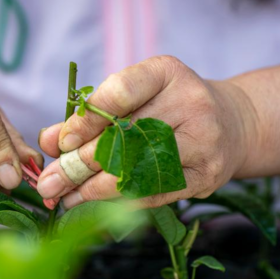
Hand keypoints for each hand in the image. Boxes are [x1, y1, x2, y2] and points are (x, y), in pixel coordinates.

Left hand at [37, 56, 258, 208]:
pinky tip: (92, 206)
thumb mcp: (134, 98)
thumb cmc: (169, 107)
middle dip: (79, 164)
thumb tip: (47, 141)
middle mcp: (190, 102)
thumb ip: (90, 116)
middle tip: (50, 183)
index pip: (121, 92)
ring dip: (94, 189)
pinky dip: (119, 203)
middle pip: (125, 138)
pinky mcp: (206, 175)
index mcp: (166, 73)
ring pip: (138, 170)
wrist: (232, 124)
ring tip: (65, 199)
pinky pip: (155, 193)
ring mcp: (203, 141)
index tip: (60, 143)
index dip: (86, 120)